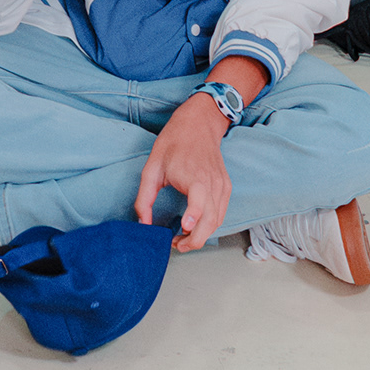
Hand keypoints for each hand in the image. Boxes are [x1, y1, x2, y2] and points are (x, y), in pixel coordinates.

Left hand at [135, 96, 233, 250]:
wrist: (198, 124)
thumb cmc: (174, 143)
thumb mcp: (151, 168)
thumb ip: (145, 198)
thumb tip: (143, 223)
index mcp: (195, 177)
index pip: (200, 204)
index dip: (193, 221)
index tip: (182, 230)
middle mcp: (212, 184)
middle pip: (211, 221)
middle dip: (194, 240)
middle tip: (177, 245)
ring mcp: (222, 186)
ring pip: (217, 221)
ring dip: (202, 235)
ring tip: (183, 239)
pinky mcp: (226, 187)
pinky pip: (221, 213)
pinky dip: (210, 225)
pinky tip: (195, 226)